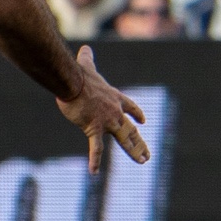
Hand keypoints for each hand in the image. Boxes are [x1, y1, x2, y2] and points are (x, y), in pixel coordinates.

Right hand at [57, 45, 149, 171]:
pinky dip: (95, 160)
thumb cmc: (78, 75)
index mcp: (114, 98)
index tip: (143, 121)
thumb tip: (85, 48)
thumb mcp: (86, 67)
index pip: (131, 107)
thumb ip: (87, 59)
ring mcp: (107, 121)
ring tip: (143, 161)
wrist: (72, 82)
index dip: (137, 114)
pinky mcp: (95, 129)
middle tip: (148, 156)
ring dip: (134, 151)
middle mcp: (115, 111)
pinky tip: (94, 172)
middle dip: (140, 143)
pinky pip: (96, 148)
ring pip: (125, 139)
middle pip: (132, 129)